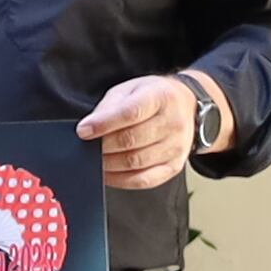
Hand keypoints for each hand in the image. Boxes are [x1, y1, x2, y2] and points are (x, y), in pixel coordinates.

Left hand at [77, 75, 198, 189]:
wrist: (186, 106)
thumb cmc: (152, 97)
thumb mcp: (129, 90)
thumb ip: (109, 108)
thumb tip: (88, 128)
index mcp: (160, 97)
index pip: (131, 113)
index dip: (104, 124)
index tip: (83, 131)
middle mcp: (173, 123)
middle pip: (132, 140)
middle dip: (103, 146)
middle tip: (86, 147)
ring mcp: (177, 146)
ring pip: (136, 162)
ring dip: (110, 164)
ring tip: (95, 160)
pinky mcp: (175, 166)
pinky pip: (145, 180)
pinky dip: (122, 180)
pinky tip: (109, 173)